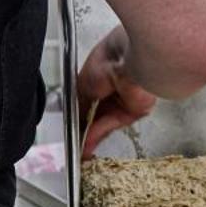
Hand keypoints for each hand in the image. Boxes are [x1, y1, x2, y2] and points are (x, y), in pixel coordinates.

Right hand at [76, 26, 156, 154]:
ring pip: (104, 122)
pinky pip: (113, 125)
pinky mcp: (134, 110)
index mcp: (101, 76)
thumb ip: (79, 107)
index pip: (89, 101)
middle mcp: (114, 88)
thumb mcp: (82, 85)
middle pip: (97, 115)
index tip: (71, 127)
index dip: (79, 116)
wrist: (127, 61)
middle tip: (74, 141)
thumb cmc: (106, 61)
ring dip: (90, 134)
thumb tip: (74, 120)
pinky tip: (87, 141)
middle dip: (84, 129)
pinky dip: (99, 133)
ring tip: (78, 145)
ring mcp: (124, 100)